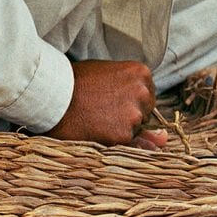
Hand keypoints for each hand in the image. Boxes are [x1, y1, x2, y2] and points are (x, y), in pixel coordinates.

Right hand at [43, 59, 164, 147]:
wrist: (52, 94)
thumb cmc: (77, 82)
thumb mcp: (108, 80)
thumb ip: (139, 104)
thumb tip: (164, 140)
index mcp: (141, 72)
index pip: (147, 96)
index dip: (128, 99)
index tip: (109, 95)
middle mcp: (143, 92)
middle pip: (144, 114)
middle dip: (128, 114)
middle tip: (101, 105)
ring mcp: (134, 114)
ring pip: (135, 131)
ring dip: (120, 128)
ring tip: (97, 114)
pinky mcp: (123, 134)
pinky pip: (125, 144)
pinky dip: (111, 139)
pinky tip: (96, 126)